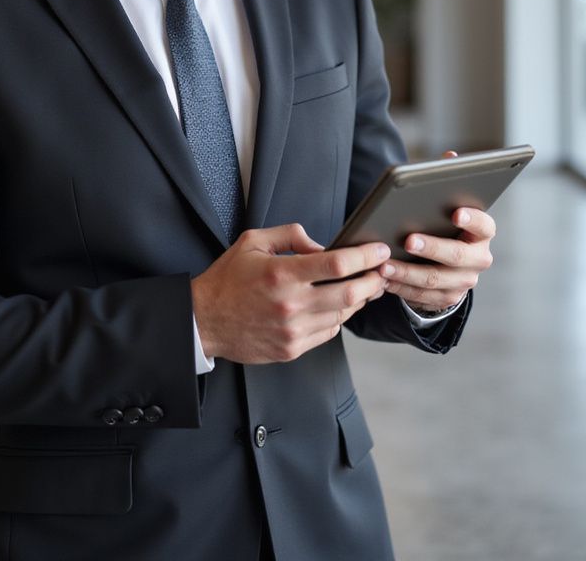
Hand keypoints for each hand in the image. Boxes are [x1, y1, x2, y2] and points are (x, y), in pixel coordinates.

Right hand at [191, 224, 390, 364]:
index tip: (377, 250)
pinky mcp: (292, 348)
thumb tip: (322, 245)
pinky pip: (328, 332)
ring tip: (363, 287)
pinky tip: (337, 306)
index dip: (364, 256)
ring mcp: (293, 330)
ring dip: (358, 300)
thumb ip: (291, 236)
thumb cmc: (228, 280)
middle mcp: (290, 304)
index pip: (336, 264)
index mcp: (281, 274)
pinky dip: (338, 318)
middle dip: (373, 281)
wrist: (204, 321)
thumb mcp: (253, 241)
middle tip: (381, 271)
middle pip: (350, 295)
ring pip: (342, 315)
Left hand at [375, 150, 495, 312]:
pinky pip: (423, 297)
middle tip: (408, 239)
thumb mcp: (448, 205)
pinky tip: (383, 279)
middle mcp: (479, 258)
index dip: (472, 219)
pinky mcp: (449, 298)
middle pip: (458, 256)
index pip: (484, 225)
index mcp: (482, 232)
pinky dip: (401, 288)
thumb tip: (449, 155)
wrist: (450, 264)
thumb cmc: (444, 225)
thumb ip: (449, 182)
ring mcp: (465, 281)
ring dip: (408, 272)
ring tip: (383, 264)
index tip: (455, 212)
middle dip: (432, 248)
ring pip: (436, 279)